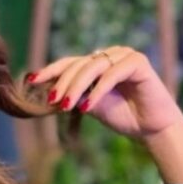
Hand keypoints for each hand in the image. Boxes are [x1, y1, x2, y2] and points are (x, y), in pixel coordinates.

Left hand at [27, 46, 182, 138]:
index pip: (68, 63)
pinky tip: (87, 106)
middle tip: (52, 101)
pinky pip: (111, 74)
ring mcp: (124, 55)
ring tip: (65, 106)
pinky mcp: (138, 62)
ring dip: (75, 87)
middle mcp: (108, 54)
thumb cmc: (121, 115)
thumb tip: (47, 91)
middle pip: (77, 64)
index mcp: (95, 62)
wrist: (151, 129)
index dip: (49, 70)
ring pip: (91, 67)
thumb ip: (73, 94)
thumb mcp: (90, 104)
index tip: (31, 80)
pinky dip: (97, 91)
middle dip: (62, 84)